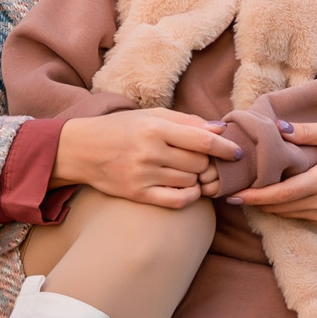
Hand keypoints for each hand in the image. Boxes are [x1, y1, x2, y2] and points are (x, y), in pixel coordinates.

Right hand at [52, 108, 244, 209]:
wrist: (80, 149)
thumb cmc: (119, 128)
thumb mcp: (150, 116)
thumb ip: (186, 121)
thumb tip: (221, 129)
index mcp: (154, 128)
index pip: (202, 140)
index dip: (225, 147)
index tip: (236, 152)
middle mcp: (149, 152)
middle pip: (199, 163)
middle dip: (207, 162)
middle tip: (202, 160)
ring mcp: (143, 175)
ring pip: (190, 182)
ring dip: (196, 178)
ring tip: (187, 171)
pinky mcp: (137, 194)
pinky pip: (177, 200)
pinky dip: (190, 196)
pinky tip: (188, 189)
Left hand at [230, 121, 316, 219]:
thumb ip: (305, 131)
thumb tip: (276, 129)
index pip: (282, 194)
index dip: (256, 196)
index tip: (235, 194)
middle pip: (280, 207)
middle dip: (254, 202)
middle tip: (231, 193)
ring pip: (287, 214)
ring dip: (265, 207)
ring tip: (244, 195)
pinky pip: (298, 216)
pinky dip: (281, 209)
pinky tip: (268, 198)